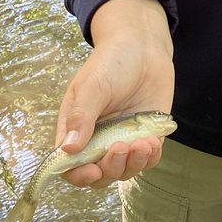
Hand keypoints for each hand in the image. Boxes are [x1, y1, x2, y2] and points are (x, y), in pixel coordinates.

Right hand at [54, 0, 174, 189]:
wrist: (143, 47)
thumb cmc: (111, 62)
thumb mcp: (92, 86)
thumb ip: (82, 115)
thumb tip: (68, 149)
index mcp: (77, 129)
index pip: (70, 165)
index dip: (78, 175)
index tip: (91, 170)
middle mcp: (98, 140)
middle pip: (99, 174)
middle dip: (110, 168)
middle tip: (121, 147)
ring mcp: (123, 140)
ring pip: (124, 171)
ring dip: (132, 165)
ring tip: (141, 143)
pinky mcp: (146, 137)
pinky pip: (147, 160)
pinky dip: (150, 158)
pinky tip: (152, 143)